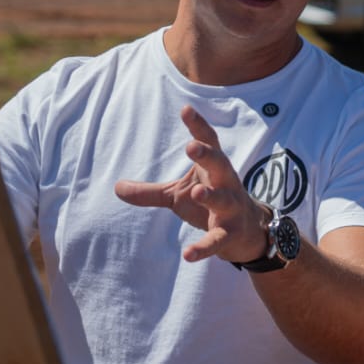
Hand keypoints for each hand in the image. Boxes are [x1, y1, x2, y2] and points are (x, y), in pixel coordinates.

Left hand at [114, 105, 265, 264]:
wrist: (246, 233)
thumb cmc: (209, 204)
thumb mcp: (178, 195)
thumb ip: (150, 192)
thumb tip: (116, 187)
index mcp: (213, 169)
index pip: (209, 142)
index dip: (198, 126)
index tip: (186, 109)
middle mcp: (226, 183)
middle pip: (220, 164)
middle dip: (208, 156)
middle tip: (192, 147)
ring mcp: (230, 208)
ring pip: (223, 199)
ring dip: (211, 195)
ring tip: (197, 191)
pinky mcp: (229, 233)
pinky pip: (217, 240)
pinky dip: (203, 247)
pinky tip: (188, 254)